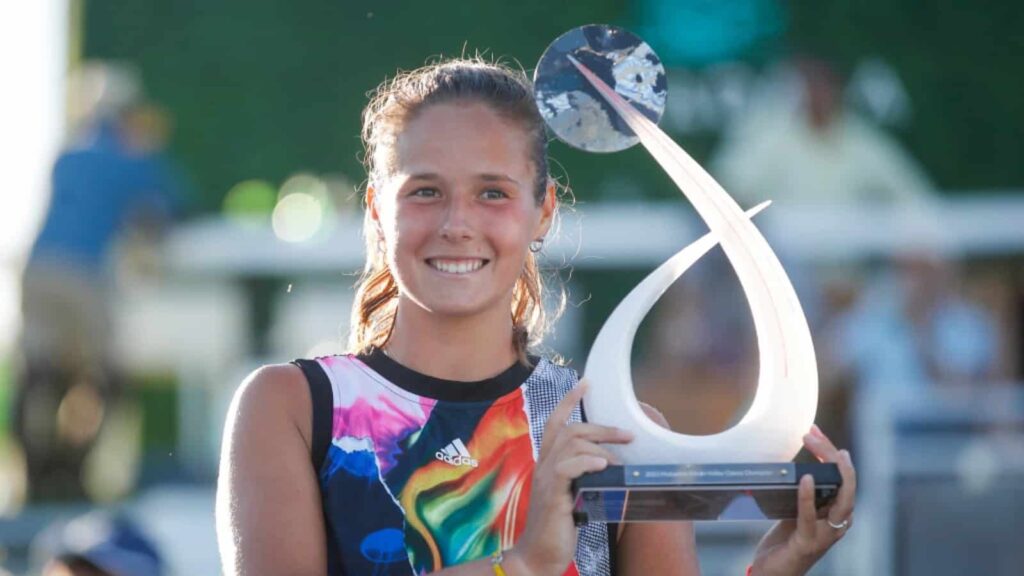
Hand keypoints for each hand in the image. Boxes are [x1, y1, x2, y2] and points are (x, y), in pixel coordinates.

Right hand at [509, 382, 633, 575]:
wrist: (537, 556)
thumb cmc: (557, 528)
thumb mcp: (572, 496)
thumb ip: (584, 478)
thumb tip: (612, 467)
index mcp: (548, 463)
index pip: (556, 423)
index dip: (569, 402)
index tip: (585, 384)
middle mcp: (544, 465)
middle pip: (570, 429)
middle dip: (601, 427)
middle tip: (627, 435)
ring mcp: (546, 478)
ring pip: (571, 444)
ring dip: (600, 447)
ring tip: (619, 460)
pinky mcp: (553, 494)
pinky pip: (567, 467)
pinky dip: (588, 462)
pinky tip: (604, 466)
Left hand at [750, 425, 856, 575]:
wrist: (773, 574)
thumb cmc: (785, 543)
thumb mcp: (796, 512)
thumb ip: (804, 494)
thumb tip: (796, 465)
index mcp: (837, 513)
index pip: (843, 477)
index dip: (832, 453)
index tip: (815, 432)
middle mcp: (839, 523)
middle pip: (846, 482)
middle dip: (833, 453)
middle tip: (813, 433)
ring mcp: (827, 534)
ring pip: (841, 497)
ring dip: (829, 467)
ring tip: (817, 446)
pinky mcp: (808, 543)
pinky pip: (810, 516)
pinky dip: (808, 496)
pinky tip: (805, 478)